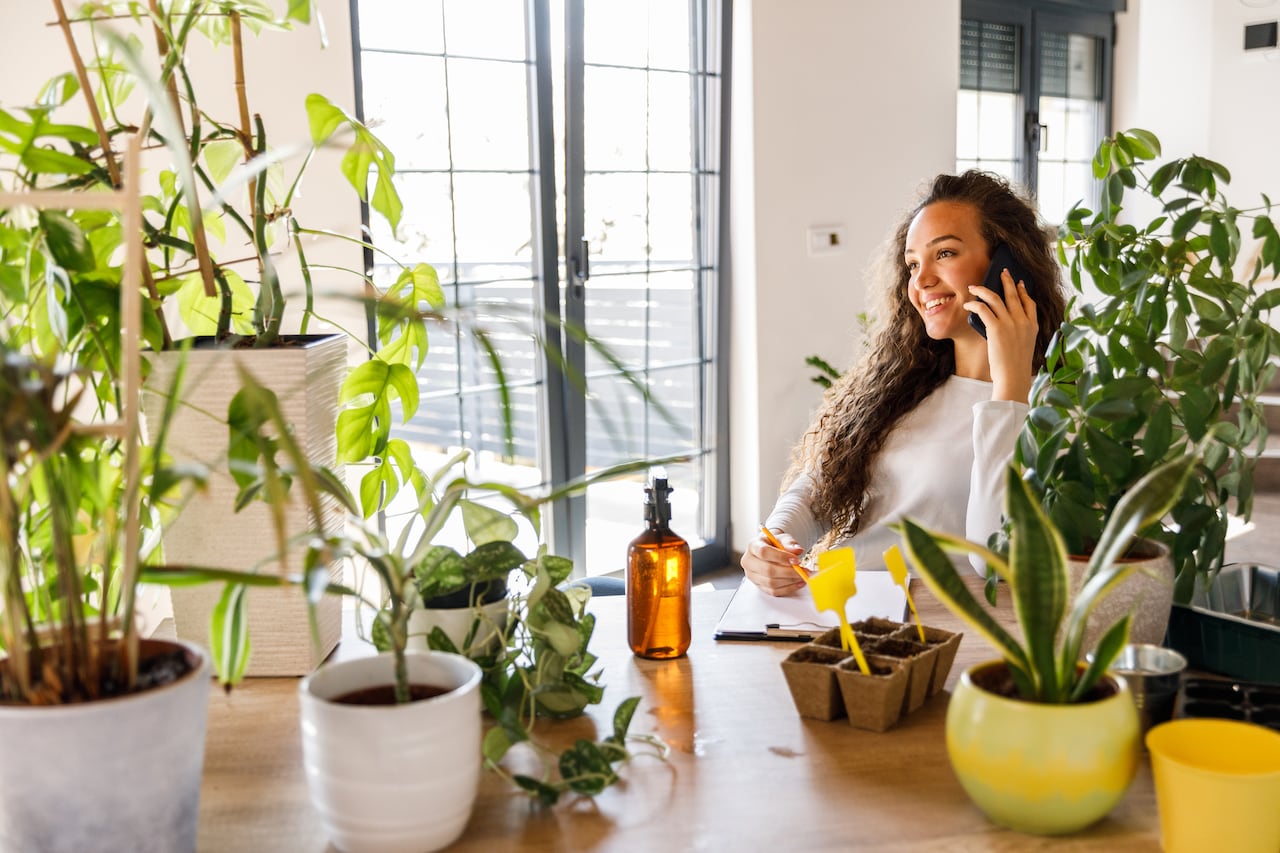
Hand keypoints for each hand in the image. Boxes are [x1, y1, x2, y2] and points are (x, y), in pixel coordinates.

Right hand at [741, 528, 807, 595]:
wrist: (770, 549)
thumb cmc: (775, 543)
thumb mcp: (782, 538)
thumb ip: (789, 543)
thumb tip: (797, 550)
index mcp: (753, 546)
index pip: (764, 552)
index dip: (780, 557)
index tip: (796, 560)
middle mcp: (749, 561)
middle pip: (768, 570)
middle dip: (788, 572)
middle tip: (803, 571)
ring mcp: (752, 576)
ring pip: (771, 583)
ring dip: (790, 581)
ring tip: (803, 576)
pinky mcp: (759, 586)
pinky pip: (774, 591)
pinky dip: (789, 588)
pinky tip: (799, 583)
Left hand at [964, 268, 1037, 401]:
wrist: (1013, 378)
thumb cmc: (1015, 367)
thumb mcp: (1023, 346)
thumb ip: (1017, 333)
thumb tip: (1001, 323)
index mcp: (1033, 326)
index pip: (1030, 303)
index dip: (1024, 291)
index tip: (1020, 284)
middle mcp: (1023, 321)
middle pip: (1014, 295)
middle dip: (1006, 281)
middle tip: (1001, 272)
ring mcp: (1011, 324)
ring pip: (996, 298)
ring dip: (983, 290)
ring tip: (975, 286)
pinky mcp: (997, 328)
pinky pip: (983, 309)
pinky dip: (974, 304)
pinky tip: (968, 304)